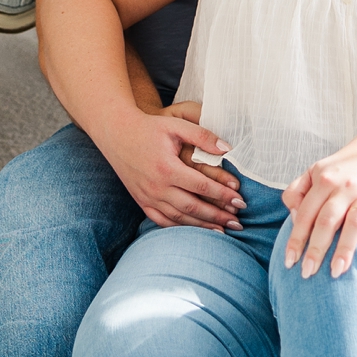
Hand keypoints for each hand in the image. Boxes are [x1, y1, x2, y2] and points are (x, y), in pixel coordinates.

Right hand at [106, 104, 244, 230]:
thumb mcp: (176, 125)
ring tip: (223, 231)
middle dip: (218, 216)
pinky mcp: (141, 201)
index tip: (241, 201)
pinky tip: (195, 230)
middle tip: (238, 222)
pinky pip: (161, 221)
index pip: (202, 186)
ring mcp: (147, 197)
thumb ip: (202, 136)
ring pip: (179, 218)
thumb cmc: (149, 127)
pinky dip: (180, 227)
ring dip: (202, 226)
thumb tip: (228, 149)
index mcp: (167, 168)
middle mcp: (156, 186)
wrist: (116, 133)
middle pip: (193, 207)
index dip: (223, 194)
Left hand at [281, 147, 356, 278]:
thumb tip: (292, 215)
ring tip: (336, 272)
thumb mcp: (315, 170)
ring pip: (354, 224)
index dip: (296, 239)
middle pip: (327, 221)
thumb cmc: (343, 168)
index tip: (289, 261)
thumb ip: (297, 190)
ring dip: (345, 249)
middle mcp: (345, 187)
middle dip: (316, 249)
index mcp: (324, 179)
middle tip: (307, 273)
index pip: (305, 214)